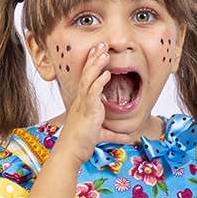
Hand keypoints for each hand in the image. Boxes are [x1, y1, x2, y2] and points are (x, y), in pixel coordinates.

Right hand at [53, 42, 131, 166]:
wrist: (70, 153)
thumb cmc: (81, 144)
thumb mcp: (101, 136)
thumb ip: (113, 134)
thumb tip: (126, 137)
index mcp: (83, 103)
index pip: (87, 79)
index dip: (92, 65)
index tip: (98, 53)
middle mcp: (81, 101)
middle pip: (86, 74)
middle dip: (94, 58)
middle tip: (101, 44)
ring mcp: (83, 105)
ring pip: (88, 79)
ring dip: (96, 65)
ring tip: (104, 52)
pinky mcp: (87, 112)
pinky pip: (92, 93)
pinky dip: (99, 82)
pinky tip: (107, 73)